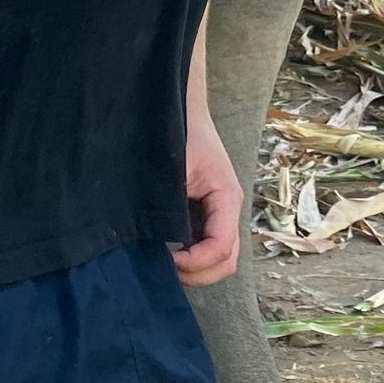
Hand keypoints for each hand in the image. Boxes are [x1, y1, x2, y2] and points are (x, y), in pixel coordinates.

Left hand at [172, 112, 242, 287]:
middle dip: (198, 274)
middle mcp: (227, 210)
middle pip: (226, 262)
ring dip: (195, 269)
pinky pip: (206, 247)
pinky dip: (190, 259)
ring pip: (219, 259)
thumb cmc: (179, 132)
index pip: (221, 248)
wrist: (180, 108)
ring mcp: (218, 214)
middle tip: (165, 269)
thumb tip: (156, 245)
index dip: (195, 263)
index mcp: (226, 197)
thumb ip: (171, 206)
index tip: (166, 259)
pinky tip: (165, 251)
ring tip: (164, 262)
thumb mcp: (175, 169)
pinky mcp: (206, 214)